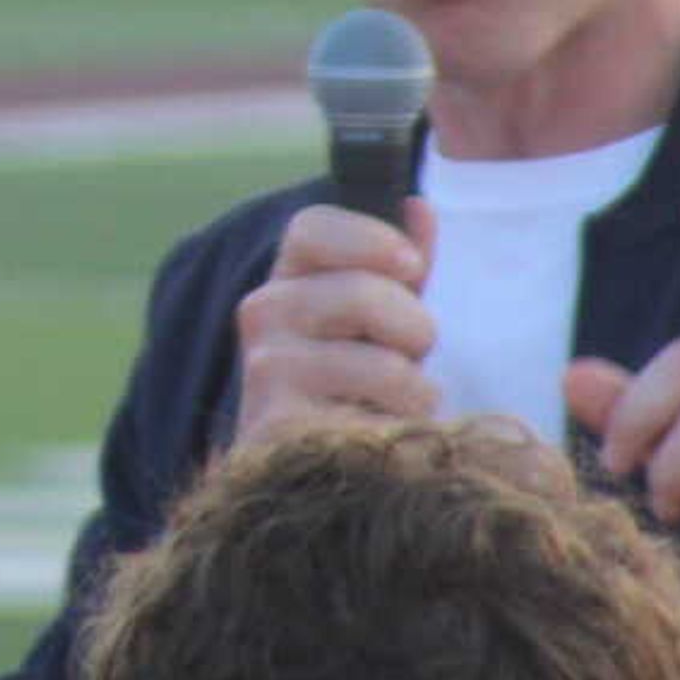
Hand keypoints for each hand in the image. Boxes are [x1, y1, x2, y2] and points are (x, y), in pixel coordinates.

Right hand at [229, 195, 441, 448]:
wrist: (310, 473)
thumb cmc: (356, 386)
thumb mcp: (383, 321)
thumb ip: (401, 265)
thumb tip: (417, 206)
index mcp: (286, 279)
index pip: (311, 227)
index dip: (370, 239)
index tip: (410, 267)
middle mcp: (262, 315)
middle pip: (361, 291)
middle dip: (414, 330)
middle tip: (409, 360)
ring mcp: (266, 372)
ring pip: (383, 365)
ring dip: (416, 394)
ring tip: (395, 409)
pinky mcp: (281, 431)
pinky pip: (379, 422)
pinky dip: (400, 434)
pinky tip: (380, 442)